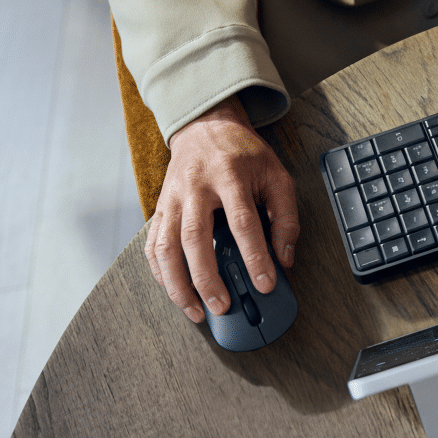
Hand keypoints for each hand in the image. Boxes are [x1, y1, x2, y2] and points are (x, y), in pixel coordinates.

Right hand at [144, 95, 299, 322]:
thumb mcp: (276, 175)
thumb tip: (285, 258)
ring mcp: (172, 198)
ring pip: (166, 246)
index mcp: (230, 176)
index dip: (255, 256)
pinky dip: (159, 272)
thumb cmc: (244, 155)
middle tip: (222, 306)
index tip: (265, 284)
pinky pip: (152, 244)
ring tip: (195, 310)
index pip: (243, 223)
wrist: (206, 127)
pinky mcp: (160, 207)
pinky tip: (173, 290)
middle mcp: (196, 187)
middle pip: (196, 238)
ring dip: (178, 284)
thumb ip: (285, 217)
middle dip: (207, 278)